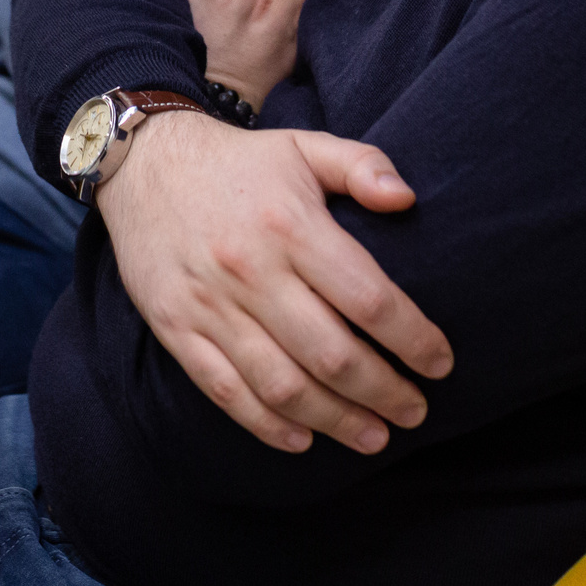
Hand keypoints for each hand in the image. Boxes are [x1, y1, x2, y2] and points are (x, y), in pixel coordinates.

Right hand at [96, 112, 449, 454]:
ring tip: (374, 436)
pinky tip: (303, 438)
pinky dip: (266, 425)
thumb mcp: (304, 146)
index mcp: (290, 225)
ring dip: (335, 420)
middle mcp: (250, 270)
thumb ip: (362, 166)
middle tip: (416, 412)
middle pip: (331, 353)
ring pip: (282, 384)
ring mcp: (209, 304)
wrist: (144, 162)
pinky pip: (224, 390)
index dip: (412, 339)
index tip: (441, 363)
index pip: (368, 298)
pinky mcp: (176, 327)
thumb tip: (407, 200)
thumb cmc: (240, 162)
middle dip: (384, 392)